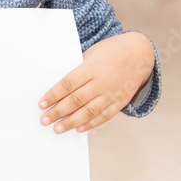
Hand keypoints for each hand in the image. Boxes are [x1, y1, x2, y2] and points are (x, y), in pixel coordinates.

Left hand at [38, 31, 153, 133]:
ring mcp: (112, 94)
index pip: (68, 84)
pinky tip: (79, 129)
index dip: (53, 95)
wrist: (139, 54)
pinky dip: (91, 124)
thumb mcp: (92, 54)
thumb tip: (61, 88)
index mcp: (92, 68)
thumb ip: (78, 70)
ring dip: (71, 122)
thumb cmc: (110, 51)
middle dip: (58, 112)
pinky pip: (104, 116)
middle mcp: (102, 82)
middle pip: (76, 100)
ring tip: (58, 129)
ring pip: (89, 111)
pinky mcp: (120, 102)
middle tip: (44, 120)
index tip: (41, 104)